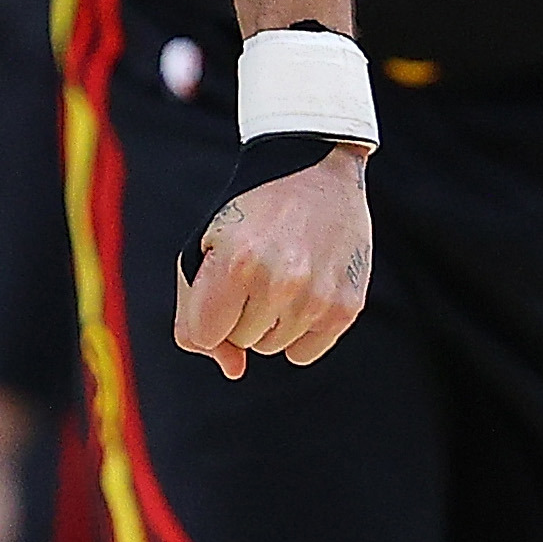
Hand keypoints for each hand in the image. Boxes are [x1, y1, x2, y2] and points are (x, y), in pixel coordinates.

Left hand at [175, 144, 368, 378]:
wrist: (314, 172)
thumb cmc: (249, 213)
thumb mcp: (206, 245)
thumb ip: (196, 310)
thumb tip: (232, 369)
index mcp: (236, 263)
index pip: (204, 334)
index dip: (205, 314)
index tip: (215, 289)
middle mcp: (279, 283)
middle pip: (239, 340)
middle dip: (236, 312)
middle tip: (252, 270)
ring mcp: (317, 297)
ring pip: (272, 347)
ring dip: (268, 321)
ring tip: (278, 274)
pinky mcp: (346, 307)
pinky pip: (304, 352)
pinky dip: (297, 332)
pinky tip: (301, 292)